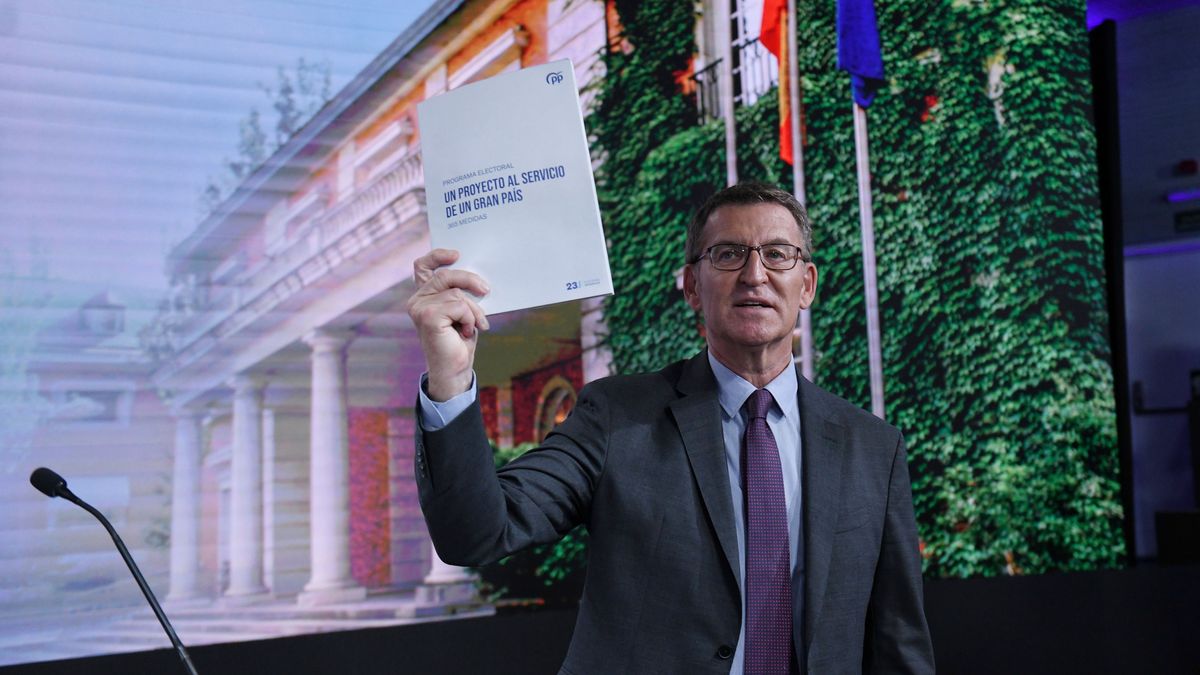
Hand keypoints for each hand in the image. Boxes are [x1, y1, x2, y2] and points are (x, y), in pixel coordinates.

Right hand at [405, 248, 489, 400]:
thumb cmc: (459, 340)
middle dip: (470, 280)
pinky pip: (459, 305)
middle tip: (486, 290)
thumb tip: (477, 277)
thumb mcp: (461, 311)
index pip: (422, 266)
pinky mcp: (428, 316)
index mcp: (423, 296)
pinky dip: (470, 318)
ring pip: (457, 292)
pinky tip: (466, 332)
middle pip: (446, 275)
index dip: (437, 256)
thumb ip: (460, 292)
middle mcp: (417, 300)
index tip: (456, 254)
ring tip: (476, 325)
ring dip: (473, 309)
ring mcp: (419, 308)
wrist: (455, 369)